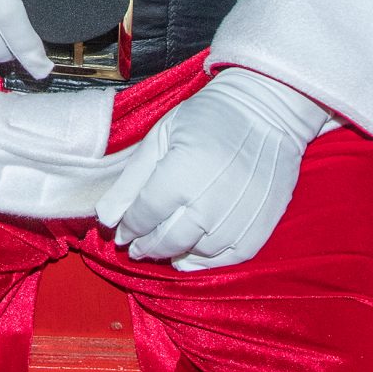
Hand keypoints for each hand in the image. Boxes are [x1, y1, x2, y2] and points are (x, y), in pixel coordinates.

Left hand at [95, 69, 328, 270]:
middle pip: (167, 241)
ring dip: (174, 254)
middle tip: (137, 247)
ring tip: (164, 247)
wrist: (266, 109)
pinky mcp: (260, 225)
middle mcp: (209, 202)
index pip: (143, 217)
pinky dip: (207, 261)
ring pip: (196, 253)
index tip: (121, 233)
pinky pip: (229, 258)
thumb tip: (106, 219)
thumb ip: (131, 180)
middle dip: (146, 247)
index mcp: (180, 174)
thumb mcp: (161, 136)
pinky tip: (193, 254)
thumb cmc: (207, 117)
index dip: (128, 228)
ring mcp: (238, 217)